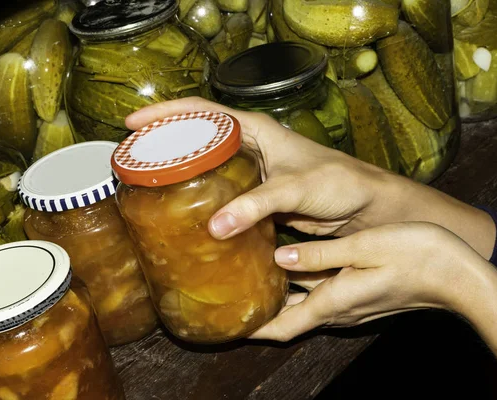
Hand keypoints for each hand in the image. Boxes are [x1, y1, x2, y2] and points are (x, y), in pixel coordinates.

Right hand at [126, 97, 394, 238]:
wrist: (363, 207)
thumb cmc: (340, 183)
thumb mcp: (297, 188)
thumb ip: (258, 204)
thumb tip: (215, 226)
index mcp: (256, 130)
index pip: (202, 110)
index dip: (165, 113)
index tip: (133, 123)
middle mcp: (250, 146)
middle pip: (197, 137)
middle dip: (164, 145)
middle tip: (133, 161)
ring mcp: (250, 172)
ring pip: (206, 166)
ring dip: (180, 174)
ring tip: (148, 187)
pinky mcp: (254, 196)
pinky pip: (219, 193)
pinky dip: (200, 199)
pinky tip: (184, 212)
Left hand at [249, 222, 485, 341]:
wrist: (459, 275)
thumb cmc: (417, 255)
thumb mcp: (364, 248)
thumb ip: (320, 256)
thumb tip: (280, 258)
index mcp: (334, 301)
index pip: (282, 326)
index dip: (254, 329)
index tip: (228, 323)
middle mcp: (338, 310)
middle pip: (289, 319)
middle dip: (261, 313)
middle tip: (232, 295)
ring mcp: (351, 305)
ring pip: (303, 307)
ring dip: (278, 299)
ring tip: (252, 278)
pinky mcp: (360, 295)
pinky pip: (320, 297)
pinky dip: (300, 289)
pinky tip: (290, 268)